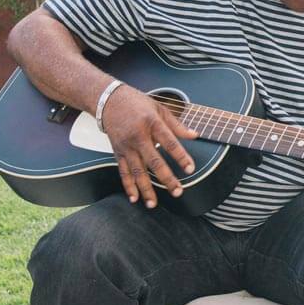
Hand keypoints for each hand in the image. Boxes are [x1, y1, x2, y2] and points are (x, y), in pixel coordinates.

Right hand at [101, 87, 197, 208]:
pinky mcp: (117, 152)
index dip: (180, 156)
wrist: (108, 101)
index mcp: (152, 123)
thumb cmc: (137, 103)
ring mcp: (126, 146)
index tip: (190, 168)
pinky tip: (134, 198)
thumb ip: (177, 125)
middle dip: (166, 178)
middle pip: (153, 161)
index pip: (169, 142)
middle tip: (177, 191)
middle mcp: (138, 136)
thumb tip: (195, 135)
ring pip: (137, 171)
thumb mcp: (159, 108)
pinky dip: (128, 186)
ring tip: (153, 204)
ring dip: (146, 189)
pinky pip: (123, 172)